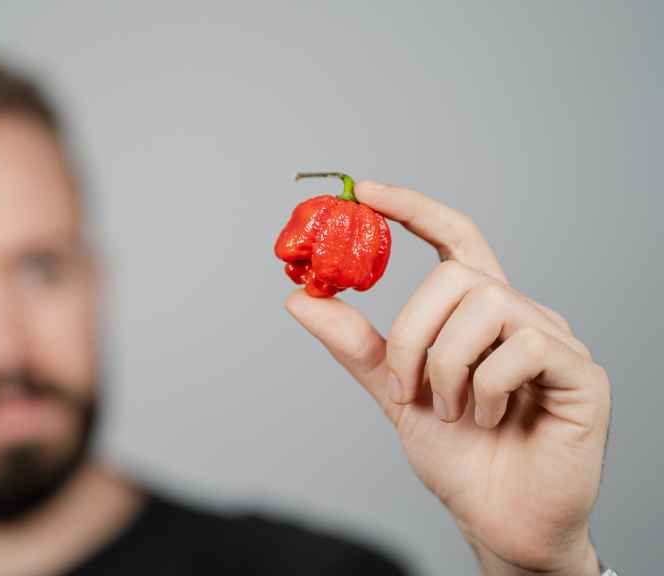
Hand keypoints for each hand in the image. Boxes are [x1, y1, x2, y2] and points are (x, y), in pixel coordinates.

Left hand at [285, 181, 609, 575]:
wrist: (498, 519)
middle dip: (412, 333)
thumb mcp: (393, 393)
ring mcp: (554, 340)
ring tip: (453, 411)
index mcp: (478, 313)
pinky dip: (486, 389)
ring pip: (484, 306)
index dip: (411, 208)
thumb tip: (301, 298)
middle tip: (405, 388)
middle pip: (455, 275)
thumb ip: (356, 345)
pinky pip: (521, 348)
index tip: (363, 190)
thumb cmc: (458, 457)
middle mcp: (520, 313)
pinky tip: (488, 420)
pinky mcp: (581, 372)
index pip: (453, 237)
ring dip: (445, 367)